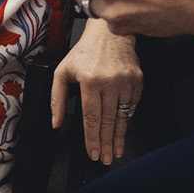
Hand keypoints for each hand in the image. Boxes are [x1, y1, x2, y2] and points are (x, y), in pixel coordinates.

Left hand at [53, 20, 141, 164]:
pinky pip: (132, 105)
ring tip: (116, 151)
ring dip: (119, 137)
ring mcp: (126, 81)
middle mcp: (109, 82)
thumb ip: (57, 98)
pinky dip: (127, 119)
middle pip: (108, 121)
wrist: (109, 33)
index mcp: (89, 80)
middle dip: (106, 144)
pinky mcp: (137, 80)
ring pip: (122, 116)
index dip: (92, 139)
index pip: (91, 118)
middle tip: (106, 159)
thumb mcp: (63, 71)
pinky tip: (122, 129)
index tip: (93, 153)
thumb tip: (56, 122)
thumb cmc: (85, 52)